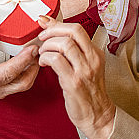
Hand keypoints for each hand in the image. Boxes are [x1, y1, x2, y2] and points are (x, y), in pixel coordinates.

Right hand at [0, 22, 39, 100]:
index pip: (10, 72)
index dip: (23, 60)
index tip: (33, 48)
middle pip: (23, 83)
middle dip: (34, 67)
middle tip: (40, 49)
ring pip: (23, 84)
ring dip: (32, 69)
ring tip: (37, 52)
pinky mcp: (0, 88)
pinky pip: (19, 81)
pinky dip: (27, 70)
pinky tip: (29, 57)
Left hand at [37, 16, 114, 138]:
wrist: (96, 115)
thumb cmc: (87, 90)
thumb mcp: (84, 65)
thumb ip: (71, 48)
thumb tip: (50, 25)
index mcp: (95, 53)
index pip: (77, 29)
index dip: (57, 23)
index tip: (44, 22)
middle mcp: (92, 59)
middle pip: (72, 32)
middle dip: (52, 31)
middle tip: (42, 38)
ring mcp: (84, 70)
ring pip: (64, 44)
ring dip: (47, 46)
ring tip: (43, 54)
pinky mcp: (74, 82)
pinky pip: (57, 60)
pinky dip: (46, 58)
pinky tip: (43, 63)